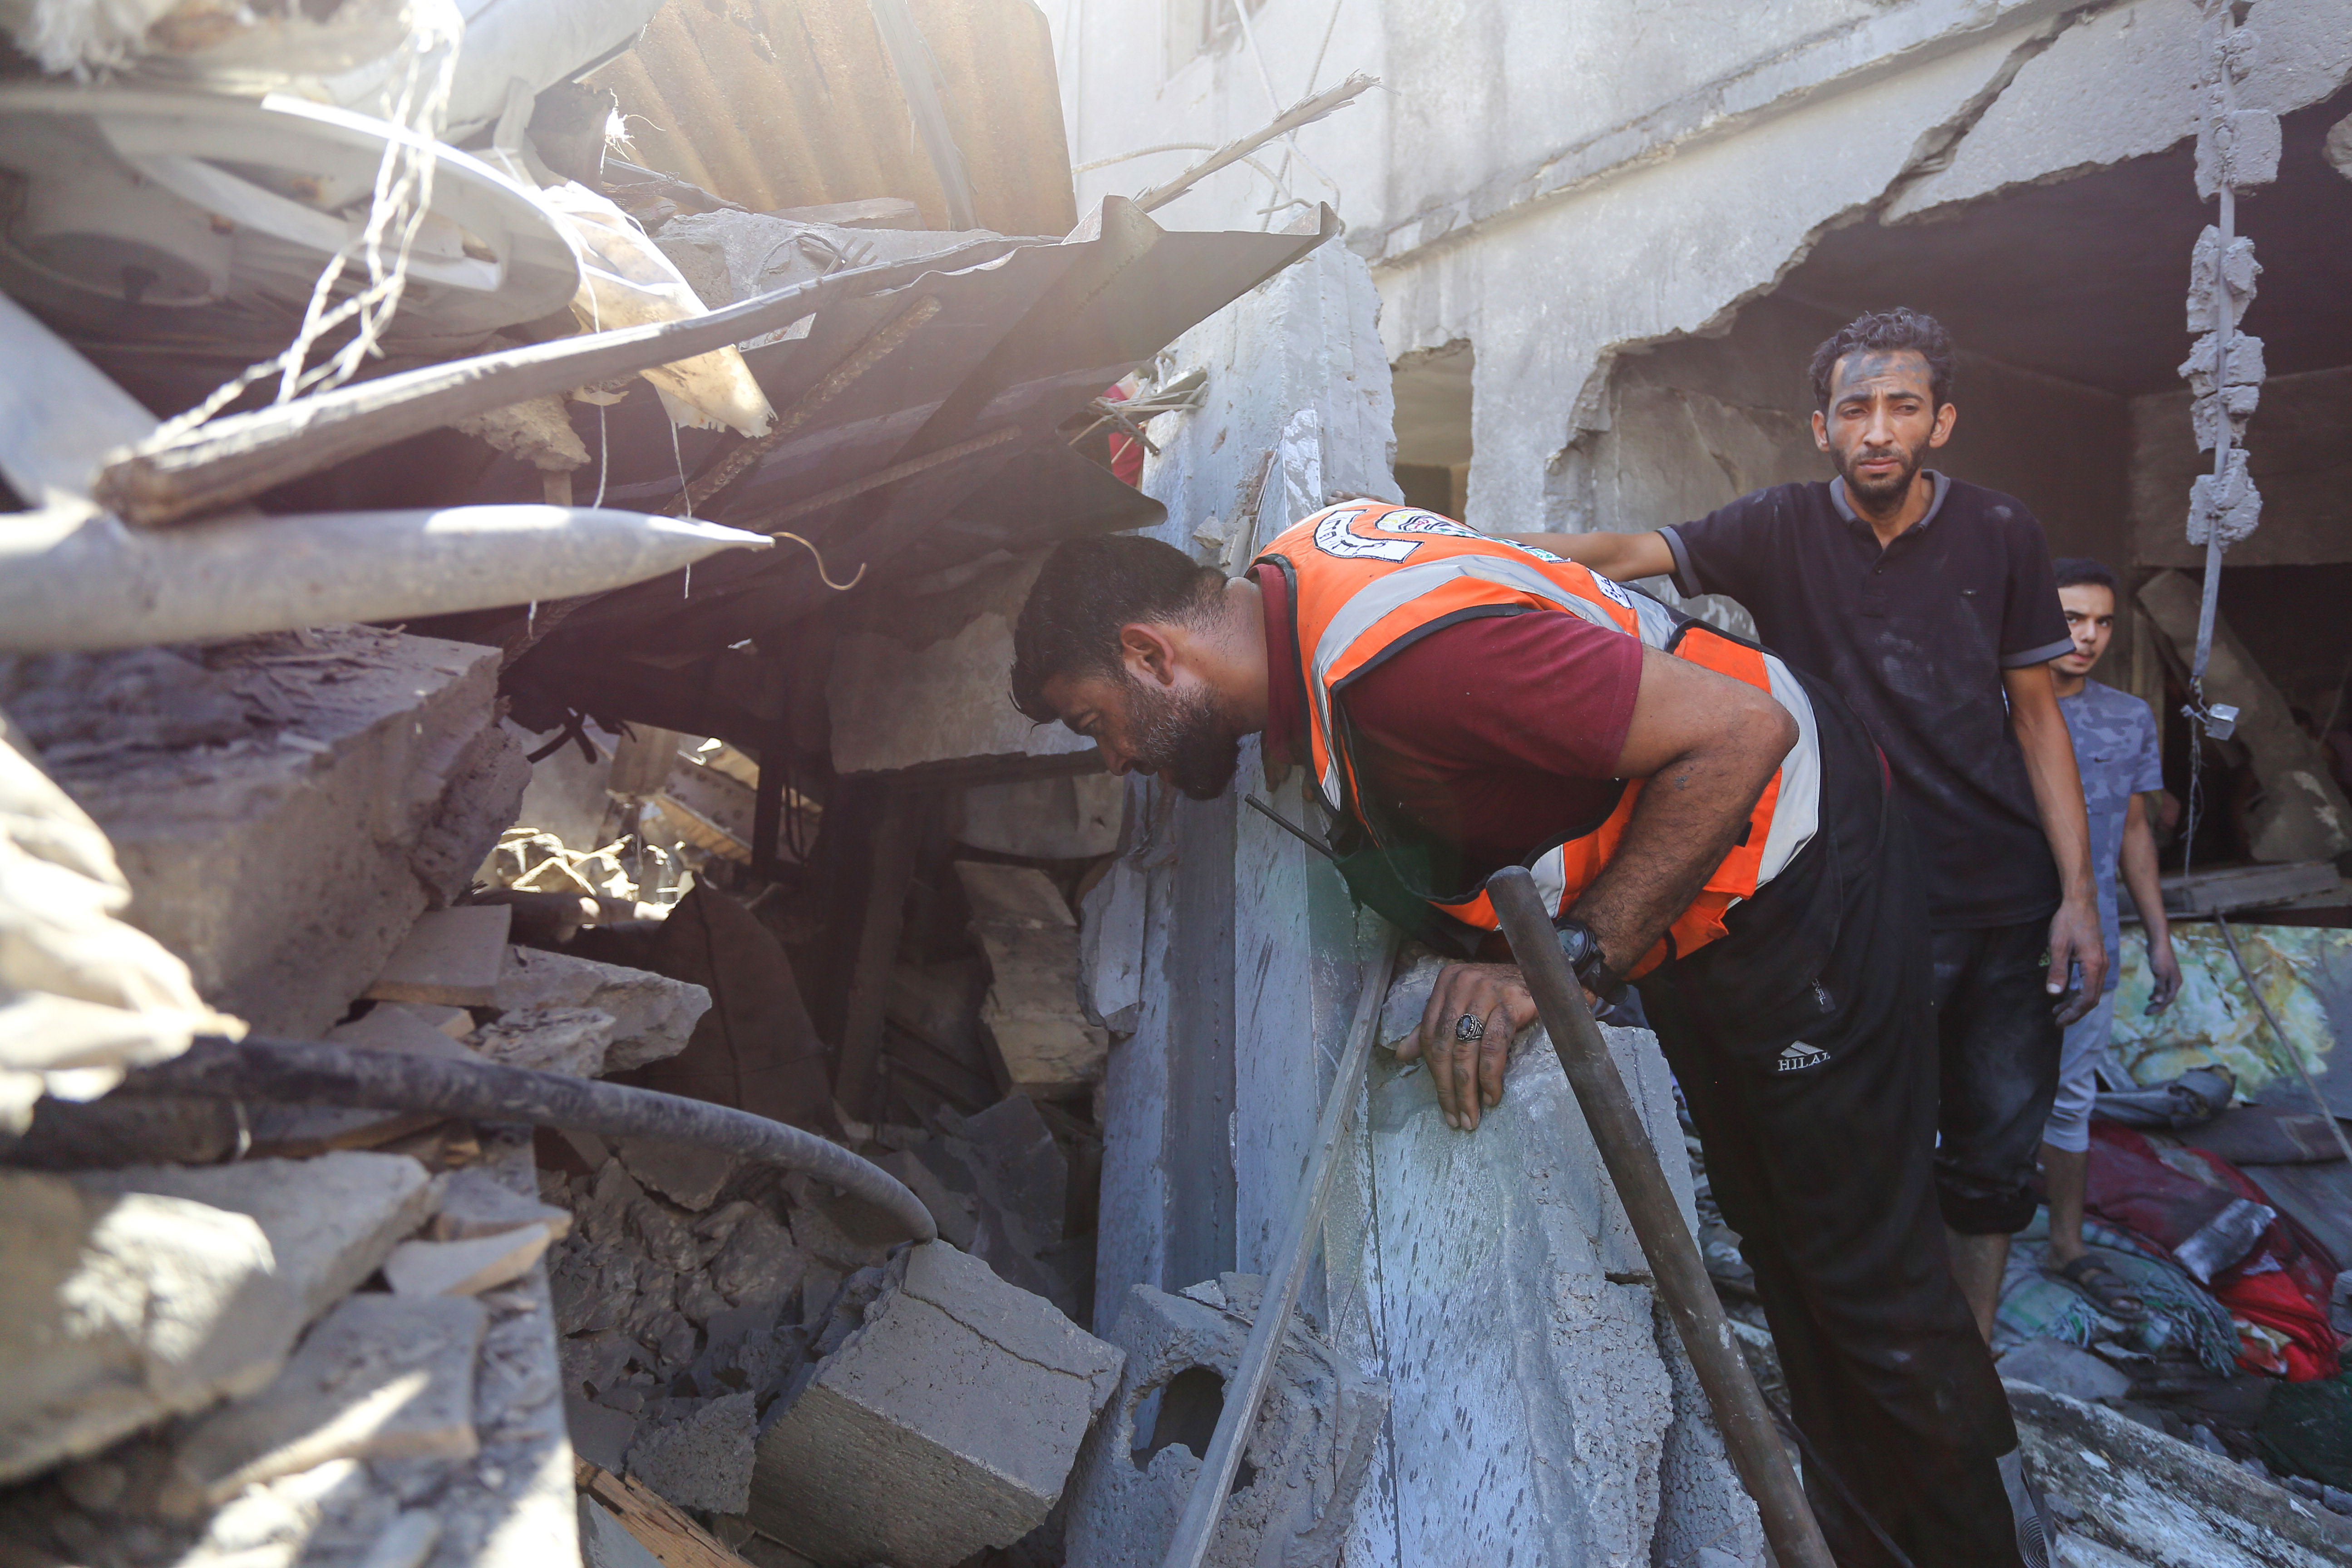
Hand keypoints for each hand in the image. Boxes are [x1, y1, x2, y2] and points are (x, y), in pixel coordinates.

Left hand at [1398, 962, 1537, 1131]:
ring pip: (1467, 1050)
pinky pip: (1494, 1047)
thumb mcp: (1463, 1006)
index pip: (1430, 1035)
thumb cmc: (1501, 995)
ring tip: (1472, 1115)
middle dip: (1449, 1088)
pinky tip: (1491, 1096)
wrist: (1545, 977)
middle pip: (1445, 1045)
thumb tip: (1402, 1055)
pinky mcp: (1511, 1003)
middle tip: (1457, 1118)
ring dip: (1468, 1090)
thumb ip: (1434, 1028)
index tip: (1444, 1103)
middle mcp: (1462, 983)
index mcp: (1446, 983)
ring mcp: (1486, 991)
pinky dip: (1490, 1077)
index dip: (1434, 1073)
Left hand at [2047, 896, 2104, 1024]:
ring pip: (2091, 990)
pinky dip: (2079, 991)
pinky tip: (2066, 993)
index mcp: (2094, 966)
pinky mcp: (2096, 958)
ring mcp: (2101, 962)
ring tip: (2058, 1010)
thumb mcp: (2057, 946)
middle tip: (2058, 1021)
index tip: (2059, 1022)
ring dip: (2076, 1002)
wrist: (2080, 902)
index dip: (2073, 1013)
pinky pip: (2090, 981)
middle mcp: (2102, 966)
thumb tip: (2054, 994)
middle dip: (2075, 1012)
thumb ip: (2057, 971)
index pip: (2087, 999)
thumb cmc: (2068, 922)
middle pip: (2091, 998)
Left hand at [2145, 929, 2182, 1014]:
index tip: (2147, 1013)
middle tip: (2146, 1013)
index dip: (2158, 1008)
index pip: (2167, 1000)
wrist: (2159, 943)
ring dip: (2156, 1001)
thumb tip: (2158, 1002)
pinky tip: (2150, 997)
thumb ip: (2159, 988)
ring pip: (2164, 994)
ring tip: (2147, 1007)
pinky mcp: (2163, 974)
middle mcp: (2175, 982)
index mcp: (2175, 983)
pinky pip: (2161, 988)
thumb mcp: (2159, 974)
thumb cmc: (2160, 958)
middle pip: (2166, 998)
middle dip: (2157, 1007)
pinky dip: (2156, 993)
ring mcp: (2170, 978)